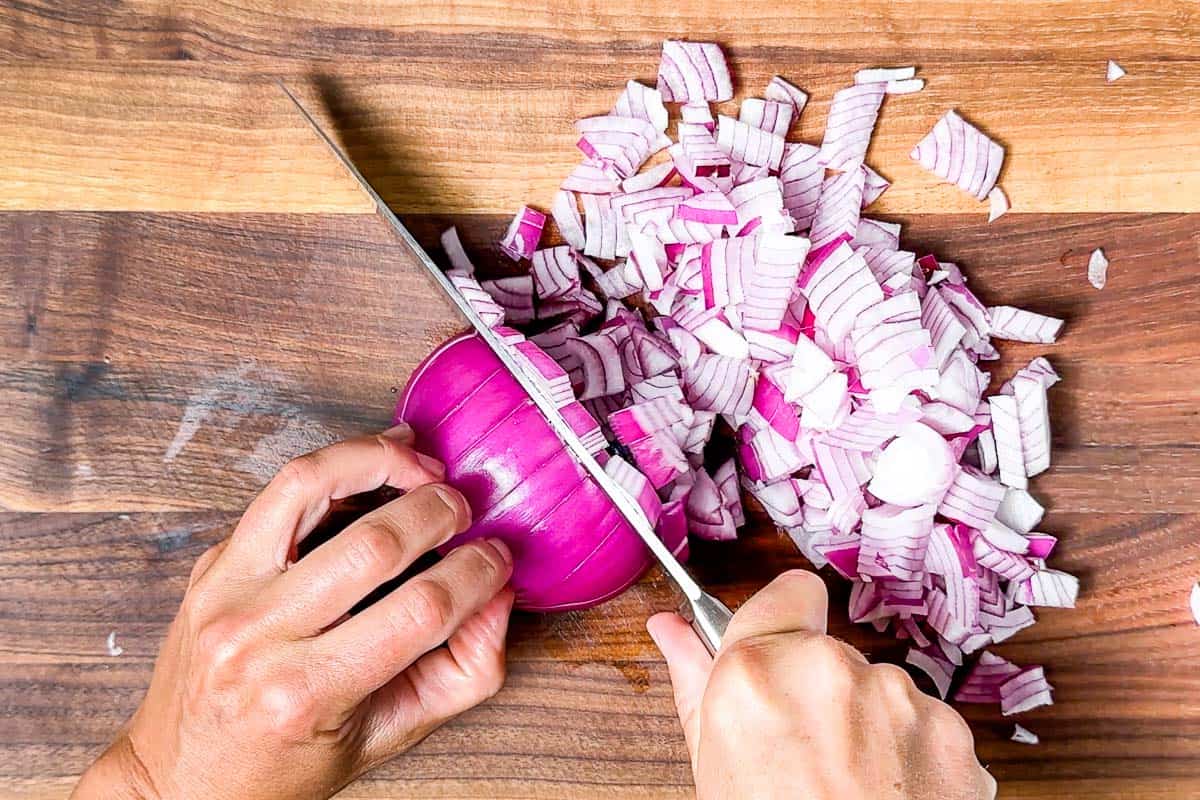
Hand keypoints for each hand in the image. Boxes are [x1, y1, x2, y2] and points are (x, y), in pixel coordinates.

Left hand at [73, 424, 515, 799]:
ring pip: (309, 486)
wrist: (182, 778)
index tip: (497, 559)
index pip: (419, 611)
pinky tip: (373, 464)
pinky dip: (333, 465)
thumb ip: (463, 673)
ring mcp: (224, 592)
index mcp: (306, 694)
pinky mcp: (212, 563)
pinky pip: (277, 491)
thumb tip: (498, 595)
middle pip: (374, 546)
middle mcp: (257, 638)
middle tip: (468, 516)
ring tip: (424, 468)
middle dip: (440, 515)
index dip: (476, 574)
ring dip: (380, 463)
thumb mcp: (390, 737)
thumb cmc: (285, 765)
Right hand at [648, 570, 995, 799]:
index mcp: (757, 673)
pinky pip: (924, 725)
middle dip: (820, 691)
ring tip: (849, 787)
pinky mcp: (952, 733)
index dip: (783, 625)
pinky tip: (889, 796)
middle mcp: (830, 670)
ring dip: (867, 725)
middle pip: (830, 653)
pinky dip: (911, 756)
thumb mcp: (714, 766)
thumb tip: (672, 631)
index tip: (777, 659)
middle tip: (805, 755)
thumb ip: (696, 682)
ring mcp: (899, 698)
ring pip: (879, 690)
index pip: (787, 592)